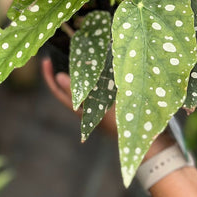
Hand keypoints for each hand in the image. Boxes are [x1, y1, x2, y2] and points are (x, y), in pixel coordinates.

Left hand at [42, 58, 176, 160]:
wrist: (151, 145)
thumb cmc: (125, 124)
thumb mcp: (101, 107)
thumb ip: (80, 92)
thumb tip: (59, 76)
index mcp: (82, 111)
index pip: (59, 92)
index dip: (49, 77)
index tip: (45, 60)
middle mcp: (88, 111)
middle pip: (68, 89)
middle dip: (63, 71)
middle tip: (61, 51)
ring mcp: (100, 110)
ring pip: (84, 88)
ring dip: (80, 72)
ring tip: (81, 54)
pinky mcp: (113, 108)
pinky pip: (98, 90)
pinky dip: (95, 78)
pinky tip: (103, 68)